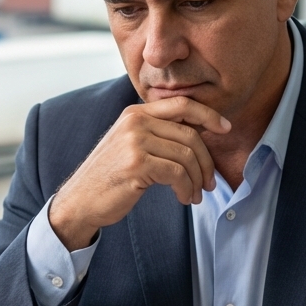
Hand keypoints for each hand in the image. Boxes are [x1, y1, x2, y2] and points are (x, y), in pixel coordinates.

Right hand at [48, 97, 230, 250]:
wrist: (79, 201)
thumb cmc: (109, 178)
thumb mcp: (130, 146)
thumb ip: (157, 134)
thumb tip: (199, 134)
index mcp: (135, 113)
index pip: (182, 104)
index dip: (208, 115)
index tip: (225, 129)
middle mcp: (135, 121)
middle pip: (190, 134)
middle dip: (206, 161)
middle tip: (211, 182)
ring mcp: (135, 141)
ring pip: (187, 155)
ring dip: (198, 180)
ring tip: (196, 195)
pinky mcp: (137, 164)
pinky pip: (178, 174)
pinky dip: (187, 189)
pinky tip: (184, 198)